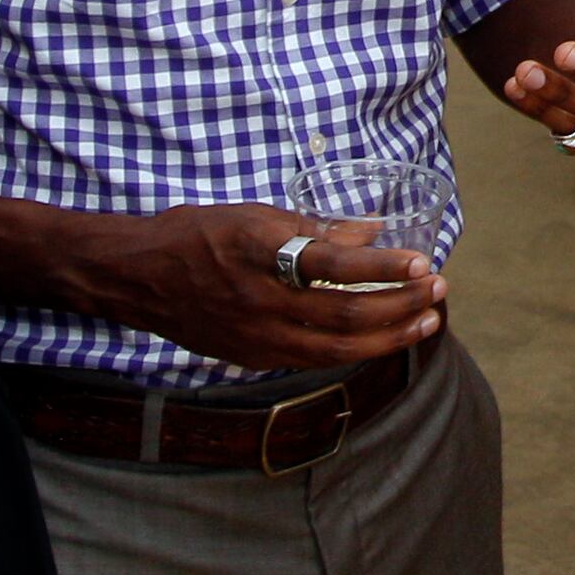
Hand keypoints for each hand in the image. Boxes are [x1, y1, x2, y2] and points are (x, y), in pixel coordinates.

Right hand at [86, 201, 445, 371]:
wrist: (137, 277)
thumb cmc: (198, 234)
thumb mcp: (255, 215)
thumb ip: (314, 227)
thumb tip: (373, 231)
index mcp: (259, 253)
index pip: (332, 265)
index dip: (382, 267)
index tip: (421, 261)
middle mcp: (260, 300)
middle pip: (344, 315)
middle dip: (400, 305)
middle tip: (437, 290)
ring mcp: (256, 336)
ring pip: (336, 348)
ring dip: (389, 336)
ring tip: (426, 321)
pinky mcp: (253, 357)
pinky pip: (314, 359)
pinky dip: (354, 349)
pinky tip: (383, 338)